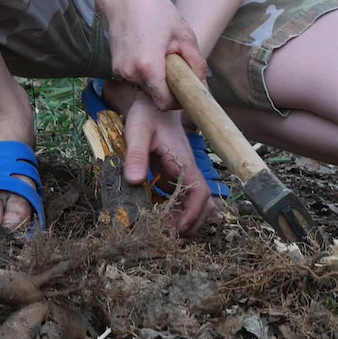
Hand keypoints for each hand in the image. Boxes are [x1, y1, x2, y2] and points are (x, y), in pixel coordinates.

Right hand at [99, 0, 204, 112]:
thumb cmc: (156, 10)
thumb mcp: (184, 35)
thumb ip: (196, 64)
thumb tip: (203, 87)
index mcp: (149, 66)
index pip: (165, 103)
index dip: (178, 102)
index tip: (186, 91)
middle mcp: (131, 72)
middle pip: (155, 95)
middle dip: (169, 87)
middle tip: (176, 65)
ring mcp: (120, 70)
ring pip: (146, 88)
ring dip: (157, 79)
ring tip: (161, 53)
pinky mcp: (115, 67)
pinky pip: (136, 78)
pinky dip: (146, 72)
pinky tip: (148, 51)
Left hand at [120, 91, 218, 235]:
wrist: (152, 103)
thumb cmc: (147, 115)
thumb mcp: (137, 132)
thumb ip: (135, 155)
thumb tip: (134, 181)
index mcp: (183, 162)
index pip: (200, 193)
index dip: (191, 214)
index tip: (175, 228)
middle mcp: (188, 170)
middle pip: (203, 204)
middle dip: (190, 223)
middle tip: (166, 235)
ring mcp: (182, 174)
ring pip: (195, 204)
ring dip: (184, 220)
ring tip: (162, 230)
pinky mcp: (173, 175)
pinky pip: (181, 199)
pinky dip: (174, 212)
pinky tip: (156, 217)